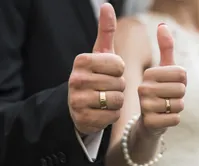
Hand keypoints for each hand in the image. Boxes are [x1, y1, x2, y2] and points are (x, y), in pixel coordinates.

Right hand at [68, 3, 124, 133]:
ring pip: (117, 100)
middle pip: (119, 83)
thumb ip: (105, 31)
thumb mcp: (100, 54)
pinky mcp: (83, 119)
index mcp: (81, 61)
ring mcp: (77, 100)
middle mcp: (75, 79)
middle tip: (107, 87)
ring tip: (105, 99)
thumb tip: (107, 5)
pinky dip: (112, 114)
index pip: (119, 65)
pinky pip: (113, 116)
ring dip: (117, 101)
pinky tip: (102, 111)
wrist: (78, 104)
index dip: (119, 71)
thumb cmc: (95, 76)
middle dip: (118, 87)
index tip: (109, 72)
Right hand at [138, 23, 185, 135]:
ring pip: (179, 105)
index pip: (181, 73)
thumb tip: (162, 25)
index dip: (182, 81)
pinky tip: (163, 118)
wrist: (149, 121)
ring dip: (177, 108)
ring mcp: (145, 107)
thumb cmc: (159, 92)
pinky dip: (174, 119)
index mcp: (148, 74)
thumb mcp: (164, 70)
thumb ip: (165, 48)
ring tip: (165, 107)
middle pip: (182, 89)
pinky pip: (176, 119)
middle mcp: (143, 89)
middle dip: (180, 95)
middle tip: (168, 98)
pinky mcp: (150, 123)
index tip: (170, 85)